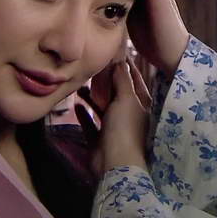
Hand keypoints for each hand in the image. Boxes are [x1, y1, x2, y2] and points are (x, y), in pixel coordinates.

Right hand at [75, 57, 150, 178]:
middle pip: (117, 94)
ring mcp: (114, 129)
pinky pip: (91, 123)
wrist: (114, 163)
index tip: (117, 54)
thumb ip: (122, 79)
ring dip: (92, 97)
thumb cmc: (124, 127)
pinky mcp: (100, 140)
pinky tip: (75, 104)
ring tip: (80, 84)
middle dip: (107, 81)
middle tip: (93, 67)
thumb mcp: (126, 98)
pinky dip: (84, 114)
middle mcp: (129, 116)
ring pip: (103, 108)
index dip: (128, 68)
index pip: (136, 82)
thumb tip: (120, 61)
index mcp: (141, 106)